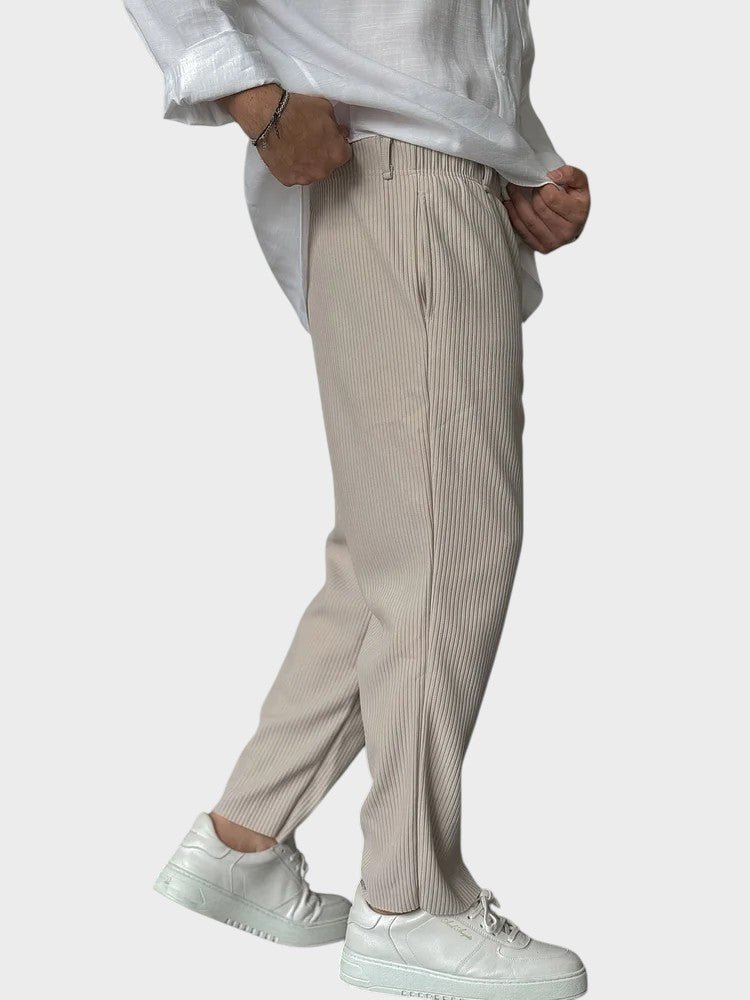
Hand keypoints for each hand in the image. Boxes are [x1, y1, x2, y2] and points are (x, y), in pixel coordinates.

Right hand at [219, 85, 351, 186]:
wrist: (270, 117)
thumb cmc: (296, 112)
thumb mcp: (325, 109)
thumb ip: (335, 126)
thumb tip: (338, 131)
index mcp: (337, 154)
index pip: (344, 154)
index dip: (336, 144)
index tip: (329, 139)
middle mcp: (323, 170)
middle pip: (328, 165)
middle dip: (322, 154)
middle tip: (310, 140)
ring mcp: (305, 177)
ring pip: (311, 172)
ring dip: (307, 162)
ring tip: (297, 146)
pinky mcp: (288, 179)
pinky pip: (294, 175)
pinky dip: (292, 167)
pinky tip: (287, 153)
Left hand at [504, 166, 589, 252]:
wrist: (574, 222)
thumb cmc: (575, 201)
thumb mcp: (579, 183)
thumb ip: (570, 174)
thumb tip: (552, 176)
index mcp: (577, 215)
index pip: (551, 198)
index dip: (542, 186)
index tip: (539, 180)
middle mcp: (566, 232)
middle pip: (538, 208)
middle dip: (528, 192)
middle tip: (520, 181)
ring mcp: (553, 243)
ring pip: (528, 220)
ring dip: (516, 202)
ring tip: (511, 189)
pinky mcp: (541, 248)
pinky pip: (523, 231)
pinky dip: (513, 216)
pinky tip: (509, 204)